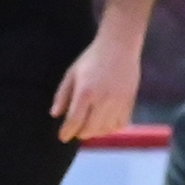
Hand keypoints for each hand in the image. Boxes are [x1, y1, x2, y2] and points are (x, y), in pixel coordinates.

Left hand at [50, 28, 143, 142]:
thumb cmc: (92, 58)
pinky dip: (111, 128)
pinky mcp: (129, 101)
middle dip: (80, 133)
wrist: (119, 47)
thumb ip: (62, 95)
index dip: (67, 132)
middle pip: (90, 128)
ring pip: (106, 128)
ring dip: (96, 132)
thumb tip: (55, 115)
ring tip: (89, 127)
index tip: (63, 137)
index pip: (75, 120)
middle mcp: (103, 99)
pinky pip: (121, 123)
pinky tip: (105, 123)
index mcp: (86, 91)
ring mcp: (118, 101)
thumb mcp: (72, 74)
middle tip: (75, 131)